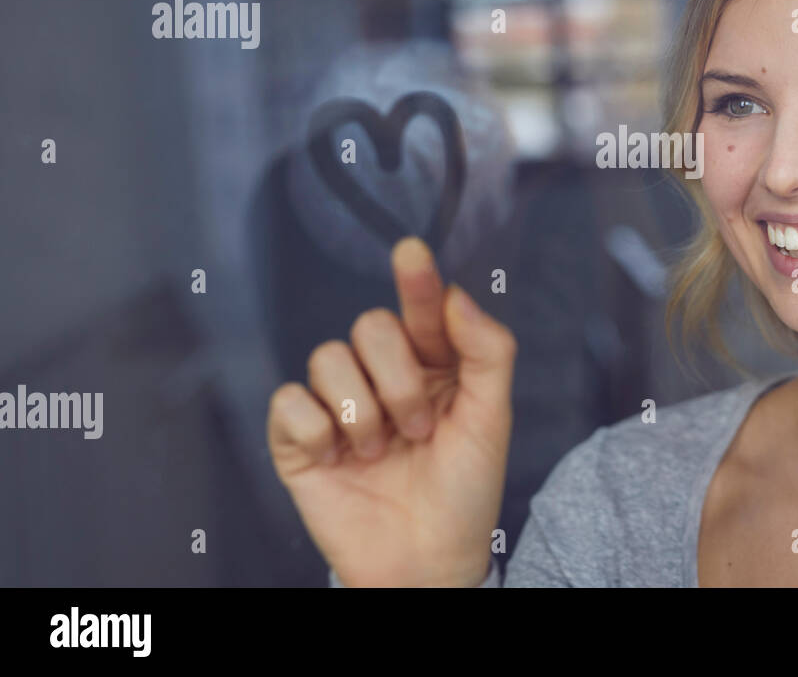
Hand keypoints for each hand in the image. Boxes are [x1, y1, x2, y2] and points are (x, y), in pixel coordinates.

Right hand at [267, 236, 514, 586]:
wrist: (428, 562)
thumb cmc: (465, 492)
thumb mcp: (493, 419)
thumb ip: (487, 350)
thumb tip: (457, 295)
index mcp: (433, 364)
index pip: (421, 307)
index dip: (416, 279)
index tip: (412, 252)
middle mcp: (383, 376)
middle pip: (369, 325)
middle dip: (399, 378)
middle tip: (421, 426)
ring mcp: (338, 405)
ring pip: (326, 356)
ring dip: (362, 409)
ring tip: (383, 449)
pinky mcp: (299, 439)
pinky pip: (289, 401)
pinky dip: (318, 429)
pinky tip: (340, 457)